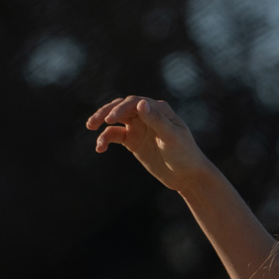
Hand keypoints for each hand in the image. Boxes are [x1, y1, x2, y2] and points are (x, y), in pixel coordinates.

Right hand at [85, 96, 212, 190]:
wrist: (187, 175)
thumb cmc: (184, 154)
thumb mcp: (171, 137)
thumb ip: (156, 120)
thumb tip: (140, 102)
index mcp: (157, 109)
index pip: (134, 102)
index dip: (120, 109)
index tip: (109, 120)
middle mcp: (146, 114)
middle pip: (121, 107)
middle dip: (106, 112)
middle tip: (93, 122)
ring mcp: (139, 127)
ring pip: (115, 120)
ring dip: (102, 122)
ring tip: (90, 127)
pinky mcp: (133, 141)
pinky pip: (115, 136)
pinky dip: (106, 139)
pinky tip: (100, 148)